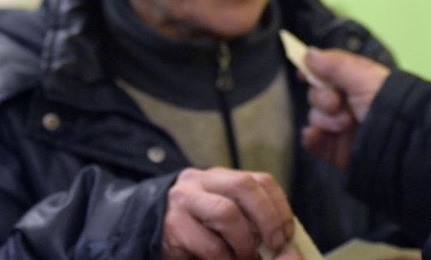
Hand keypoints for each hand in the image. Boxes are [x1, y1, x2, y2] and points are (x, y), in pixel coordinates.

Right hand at [162, 167, 295, 259]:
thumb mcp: (222, 220)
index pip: (260, 180)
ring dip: (244, 242)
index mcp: (221, 177)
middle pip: (244, 186)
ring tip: (247, 258)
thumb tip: (286, 247)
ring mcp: (184, 200)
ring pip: (226, 212)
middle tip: (274, 245)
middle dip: (267, 218)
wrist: (143, 232)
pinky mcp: (171, 224)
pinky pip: (208, 243)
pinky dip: (224, 258)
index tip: (287, 234)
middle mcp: (202, 181)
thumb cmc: (194, 232)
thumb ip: (249, 224)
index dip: (279, 206)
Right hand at [302, 48, 389, 169]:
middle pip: (316, 94)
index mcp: (355, 80)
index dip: (313, 70)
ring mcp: (340, 126)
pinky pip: (313, 141)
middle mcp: (346, 101)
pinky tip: (314, 135)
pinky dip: (312, 138)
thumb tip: (308, 53)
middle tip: (336, 104)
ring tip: (346, 124)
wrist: (400, 141)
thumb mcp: (362, 78)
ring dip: (325, 120)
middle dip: (322, 98)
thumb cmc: (385, 102)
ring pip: (315, 117)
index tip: (303, 73)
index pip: (327, 71)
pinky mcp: (335, 148)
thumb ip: (334, 65)